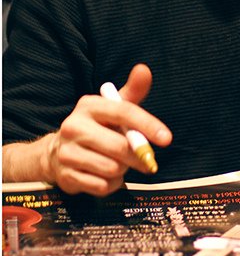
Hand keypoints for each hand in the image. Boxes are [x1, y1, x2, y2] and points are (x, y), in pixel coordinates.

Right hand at [45, 64, 171, 195]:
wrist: (57, 152)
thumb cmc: (98, 126)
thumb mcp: (113, 107)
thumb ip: (133, 92)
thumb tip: (144, 69)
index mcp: (89, 106)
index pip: (124, 112)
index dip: (148, 125)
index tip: (167, 139)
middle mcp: (73, 127)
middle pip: (120, 146)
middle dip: (138, 155)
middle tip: (144, 158)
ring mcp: (66, 153)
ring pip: (112, 168)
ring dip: (123, 170)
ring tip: (118, 162)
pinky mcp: (66, 176)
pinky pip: (102, 186)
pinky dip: (112, 184)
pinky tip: (106, 175)